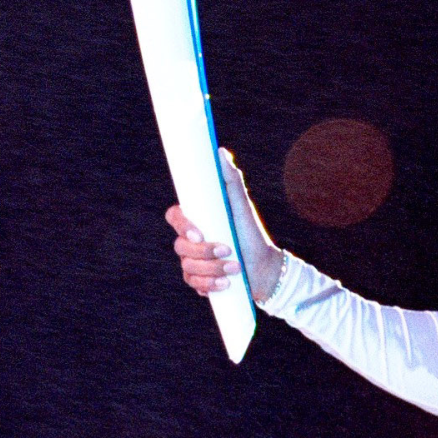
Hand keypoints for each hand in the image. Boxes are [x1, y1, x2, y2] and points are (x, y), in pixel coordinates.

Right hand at [165, 149, 284, 305]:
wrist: (263, 269)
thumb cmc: (251, 234)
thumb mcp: (242, 207)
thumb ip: (231, 180)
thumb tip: (220, 152)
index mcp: (197, 219)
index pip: (174, 216)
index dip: (182, 225)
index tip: (199, 233)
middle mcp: (190, 240)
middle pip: (180, 246)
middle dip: (206, 253)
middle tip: (230, 252)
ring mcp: (192, 260)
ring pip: (187, 267)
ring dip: (213, 270)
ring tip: (235, 269)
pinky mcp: (198, 280)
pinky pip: (193, 284)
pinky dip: (210, 285)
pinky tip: (226, 284)